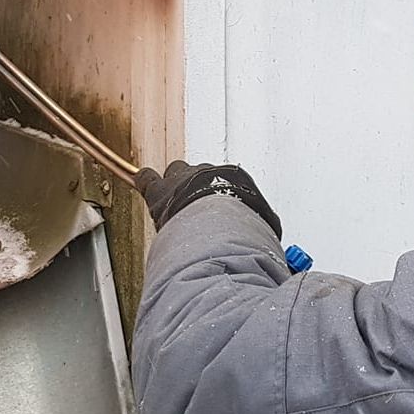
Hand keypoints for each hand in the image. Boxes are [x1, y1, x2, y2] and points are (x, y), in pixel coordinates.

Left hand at [134, 161, 281, 238]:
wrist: (219, 226)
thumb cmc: (242, 227)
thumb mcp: (264, 227)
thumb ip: (263, 228)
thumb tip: (271, 241)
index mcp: (234, 177)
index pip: (226, 181)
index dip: (220, 197)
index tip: (220, 209)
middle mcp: (208, 172)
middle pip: (199, 173)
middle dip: (197, 187)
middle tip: (197, 206)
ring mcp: (182, 179)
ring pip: (175, 172)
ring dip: (173, 184)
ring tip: (171, 195)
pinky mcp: (159, 190)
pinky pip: (147, 178)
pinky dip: (145, 181)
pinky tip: (143, 181)